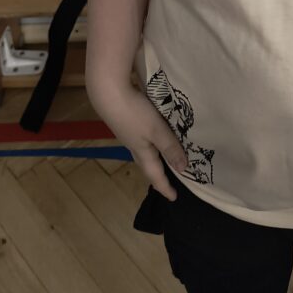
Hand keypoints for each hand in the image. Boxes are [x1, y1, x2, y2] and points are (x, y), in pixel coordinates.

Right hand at [87, 81, 188, 200]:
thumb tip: (183, 169)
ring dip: (154, 160)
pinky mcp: (127, 122)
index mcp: (142, 153)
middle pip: (147, 166)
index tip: (174, 198)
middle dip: (158, 176)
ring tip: (163, 160)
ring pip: (144, 153)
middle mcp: (134, 147)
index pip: (155, 175)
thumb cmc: (135, 113)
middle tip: (168, 183)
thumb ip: (170, 148)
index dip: (165, 187)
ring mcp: (129, 134)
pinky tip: (153, 137)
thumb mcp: (157, 130)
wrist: (108, 94)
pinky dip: (150, 145)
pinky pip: (142, 140)